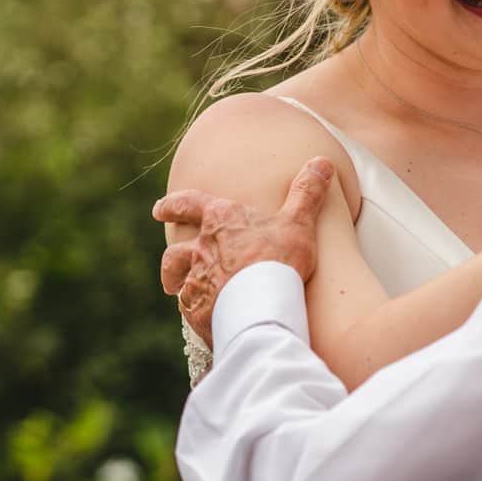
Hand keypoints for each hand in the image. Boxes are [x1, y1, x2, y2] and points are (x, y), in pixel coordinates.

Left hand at [152, 157, 335, 347]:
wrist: (263, 304)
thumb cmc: (280, 259)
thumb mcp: (299, 222)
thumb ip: (307, 193)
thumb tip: (322, 162)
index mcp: (220, 221)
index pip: (187, 205)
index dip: (173, 205)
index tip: (159, 209)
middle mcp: (201, 249)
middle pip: (176, 252)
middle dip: (171, 260)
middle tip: (169, 270)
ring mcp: (197, 281)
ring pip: (180, 282)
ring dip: (179, 285)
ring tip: (179, 294)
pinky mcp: (198, 310)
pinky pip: (192, 310)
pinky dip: (196, 311)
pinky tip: (205, 318)